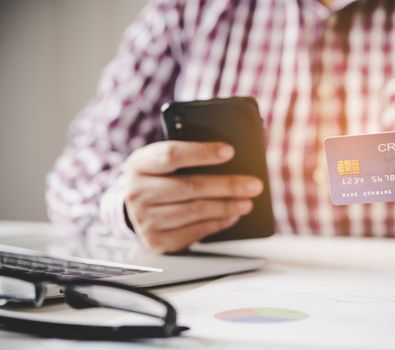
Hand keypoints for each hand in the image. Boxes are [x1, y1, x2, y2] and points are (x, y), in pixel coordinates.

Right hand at [123, 141, 262, 252]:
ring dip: (226, 206)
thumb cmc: (161, 179)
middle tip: (254, 185)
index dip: (202, 153)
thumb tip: (231, 157)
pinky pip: (195, 232)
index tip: (229, 151)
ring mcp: (145, 219)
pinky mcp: (157, 241)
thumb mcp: (165, 162)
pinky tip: (232, 215)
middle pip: (189, 186)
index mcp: (139, 164)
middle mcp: (137, 192)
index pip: (172, 155)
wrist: (137, 209)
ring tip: (247, 202)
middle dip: (227, 185)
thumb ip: (191, 156)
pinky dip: (218, 223)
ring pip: (195, 211)